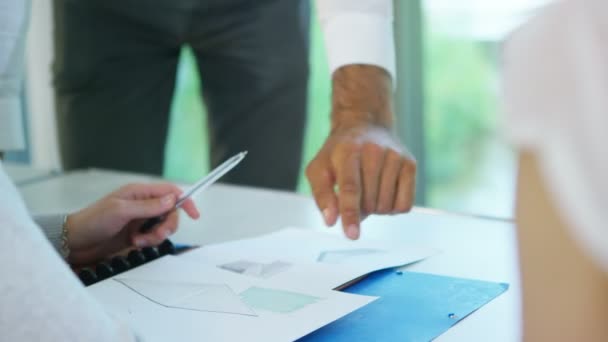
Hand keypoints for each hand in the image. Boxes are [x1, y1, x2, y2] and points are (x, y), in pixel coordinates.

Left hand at [65, 183, 199, 264]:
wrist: (76, 242)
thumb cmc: (93, 221)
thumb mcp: (121, 212)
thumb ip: (148, 207)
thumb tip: (172, 200)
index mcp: (139, 192)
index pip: (170, 192)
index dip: (185, 201)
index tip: (194, 214)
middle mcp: (143, 204)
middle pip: (171, 212)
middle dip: (167, 226)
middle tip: (154, 236)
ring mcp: (140, 219)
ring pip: (164, 226)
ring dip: (156, 236)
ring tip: (139, 241)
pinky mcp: (137, 233)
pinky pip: (154, 237)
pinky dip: (148, 242)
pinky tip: (135, 243)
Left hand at [306, 123, 415, 239]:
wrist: (365, 126)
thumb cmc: (338, 154)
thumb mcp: (319, 169)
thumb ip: (322, 195)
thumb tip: (331, 220)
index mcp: (348, 151)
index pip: (351, 188)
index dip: (350, 214)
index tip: (352, 235)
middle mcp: (374, 151)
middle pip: (369, 203)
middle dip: (359, 209)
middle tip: (353, 193)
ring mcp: (395, 156)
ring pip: (386, 207)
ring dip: (375, 208)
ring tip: (368, 188)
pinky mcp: (410, 164)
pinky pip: (404, 205)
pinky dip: (392, 208)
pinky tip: (383, 191)